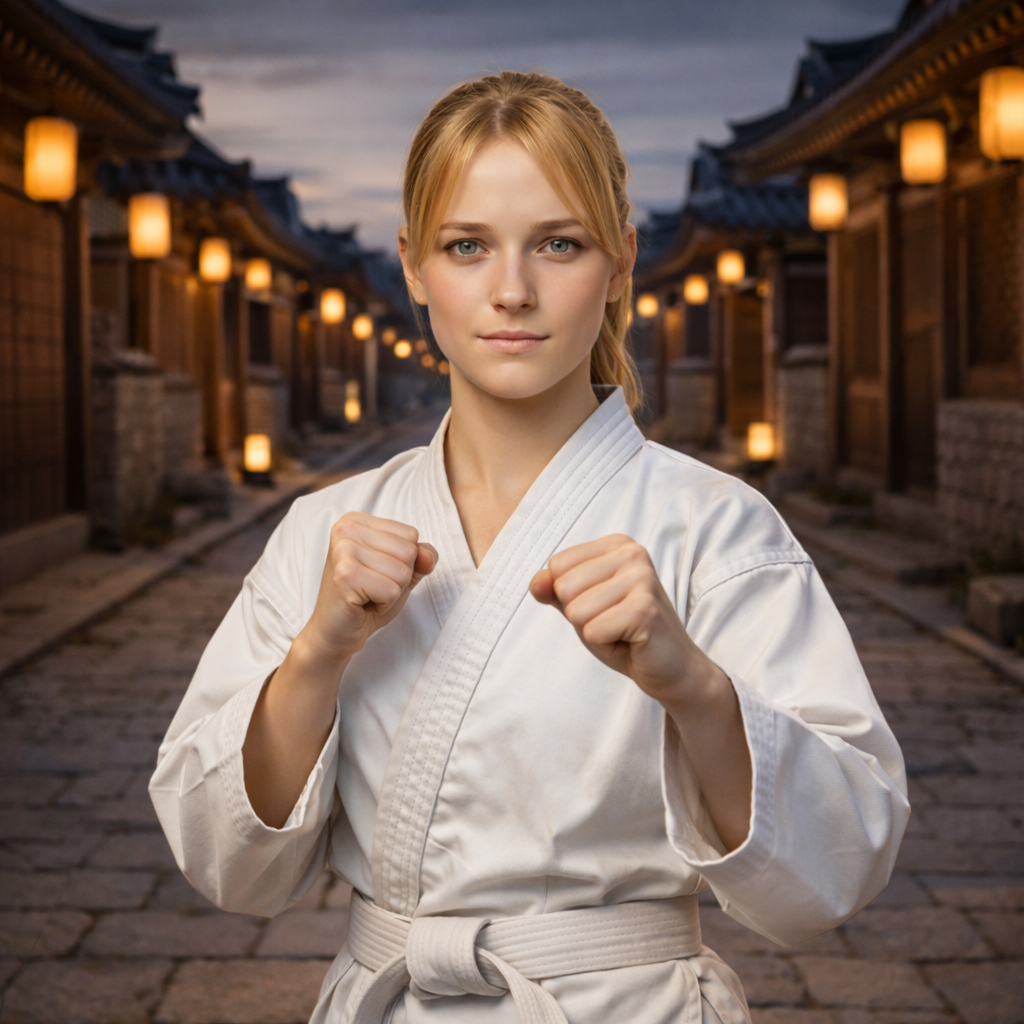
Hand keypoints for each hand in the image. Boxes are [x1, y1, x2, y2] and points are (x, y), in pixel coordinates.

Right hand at [301, 512, 436, 670]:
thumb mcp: (399, 571)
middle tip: (371, 587)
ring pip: (402, 572)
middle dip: (398, 578)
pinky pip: (392, 591)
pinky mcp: (345, 576)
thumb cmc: (365, 599)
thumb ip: (420, 558)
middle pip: (409, 551)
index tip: (376, 572)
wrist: (333, 632)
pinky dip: (384, 604)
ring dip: (391, 592)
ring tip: (367, 596)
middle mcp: (346, 529)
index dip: (402, 561)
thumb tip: (428, 555)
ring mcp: (343, 551)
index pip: (410, 534)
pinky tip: (362, 604)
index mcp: (356, 521)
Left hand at [529, 534, 723, 713]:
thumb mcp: (583, 606)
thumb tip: (536, 583)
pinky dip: (606, 647)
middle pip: (563, 587)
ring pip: (576, 610)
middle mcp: (632, 553)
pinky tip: (631, 644)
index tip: (604, 607)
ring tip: (623, 632)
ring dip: (595, 633)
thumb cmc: (624, 632)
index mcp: (617, 544)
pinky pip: (592, 631)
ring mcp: (642, 579)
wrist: (671, 668)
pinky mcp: (645, 610)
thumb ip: (555, 590)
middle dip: (582, 617)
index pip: (556, 566)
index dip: (571, 597)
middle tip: (615, 623)